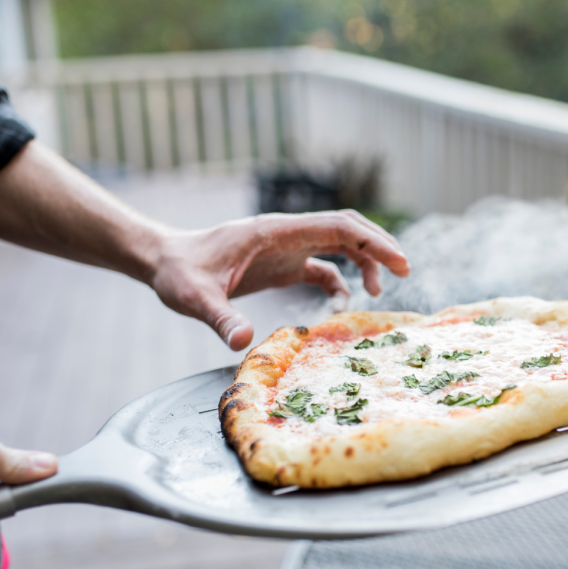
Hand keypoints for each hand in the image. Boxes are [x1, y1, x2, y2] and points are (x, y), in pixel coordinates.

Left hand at [148, 210, 411, 349]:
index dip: (372, 241)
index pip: (337, 226)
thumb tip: (243, 341)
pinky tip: (342, 304)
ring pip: (339, 245)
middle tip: (405, 271)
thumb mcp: (195, 298)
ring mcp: (285, 247)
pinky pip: (322, 267)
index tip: (397, 261)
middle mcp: (286, 233)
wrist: (162, 262)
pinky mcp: (281, 264)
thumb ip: (220, 317)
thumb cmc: (177, 274)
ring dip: (363, 262)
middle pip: (347, 230)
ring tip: (377, 292)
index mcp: (275, 231)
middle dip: (379, 247)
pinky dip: (339, 281)